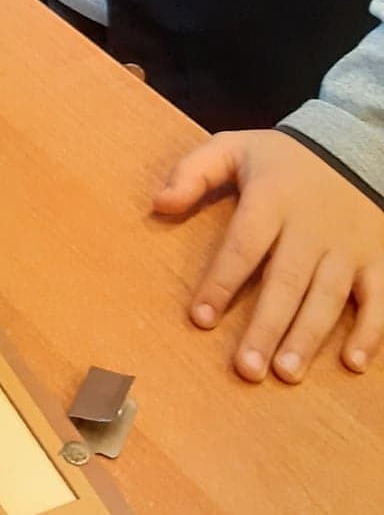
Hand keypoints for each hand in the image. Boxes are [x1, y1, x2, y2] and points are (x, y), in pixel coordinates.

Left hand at [155, 128, 383, 381]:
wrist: (352, 150)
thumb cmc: (280, 159)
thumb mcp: (232, 148)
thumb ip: (192, 172)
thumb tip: (159, 204)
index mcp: (272, 200)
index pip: (243, 246)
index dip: (221, 283)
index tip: (200, 319)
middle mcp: (311, 228)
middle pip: (286, 282)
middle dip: (266, 327)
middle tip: (246, 369)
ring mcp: (348, 247)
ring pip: (328, 298)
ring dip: (308, 337)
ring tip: (285, 373)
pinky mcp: (378, 261)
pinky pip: (378, 300)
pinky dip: (370, 332)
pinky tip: (353, 362)